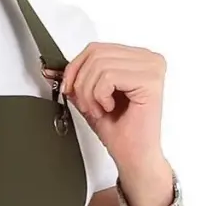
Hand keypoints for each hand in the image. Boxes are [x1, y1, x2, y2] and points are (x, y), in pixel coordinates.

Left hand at [42, 42, 165, 172]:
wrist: (134, 156)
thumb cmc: (120, 131)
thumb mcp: (91, 97)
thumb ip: (77, 79)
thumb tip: (52, 68)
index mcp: (137, 58)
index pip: (95, 48)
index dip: (75, 68)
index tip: (68, 88)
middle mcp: (149, 59)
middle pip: (96, 54)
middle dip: (81, 84)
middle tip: (88, 106)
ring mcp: (152, 68)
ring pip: (100, 65)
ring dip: (90, 93)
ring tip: (99, 110)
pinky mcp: (151, 80)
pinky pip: (108, 77)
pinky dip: (100, 96)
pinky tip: (110, 108)